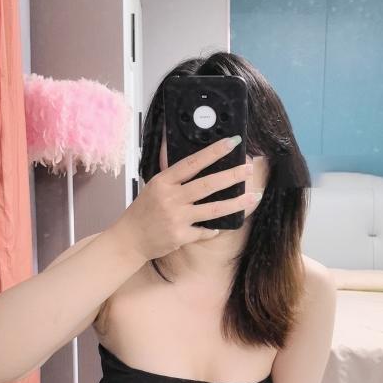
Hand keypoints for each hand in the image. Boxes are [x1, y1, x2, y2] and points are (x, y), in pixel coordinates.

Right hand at [110, 135, 256, 261]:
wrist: (130, 239)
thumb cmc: (143, 211)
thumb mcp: (154, 186)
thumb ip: (174, 176)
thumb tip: (196, 160)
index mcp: (164, 181)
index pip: (193, 162)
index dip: (214, 152)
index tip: (232, 143)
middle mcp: (171, 198)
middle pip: (208, 185)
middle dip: (232, 176)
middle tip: (249, 169)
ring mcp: (176, 218)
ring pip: (213, 209)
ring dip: (236, 203)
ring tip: (253, 196)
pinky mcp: (181, 236)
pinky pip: (205, 231)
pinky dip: (214, 229)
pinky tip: (221, 226)